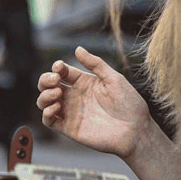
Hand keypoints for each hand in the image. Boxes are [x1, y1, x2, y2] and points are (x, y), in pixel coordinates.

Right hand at [36, 46, 153, 157]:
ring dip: (44, 96)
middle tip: (55, 80)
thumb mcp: (114, 79)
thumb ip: (96, 64)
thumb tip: (77, 48)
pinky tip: (56, 107)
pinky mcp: (69, 129)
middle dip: (45, 79)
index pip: (62, 72)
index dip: (57, 67)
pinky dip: (46, 113)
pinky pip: (49, 121)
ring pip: (44, 102)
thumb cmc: (129, 104)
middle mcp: (75, 97)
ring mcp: (71, 113)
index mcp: (84, 83)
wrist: (136, 131)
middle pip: (49, 85)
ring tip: (56, 94)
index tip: (60, 67)